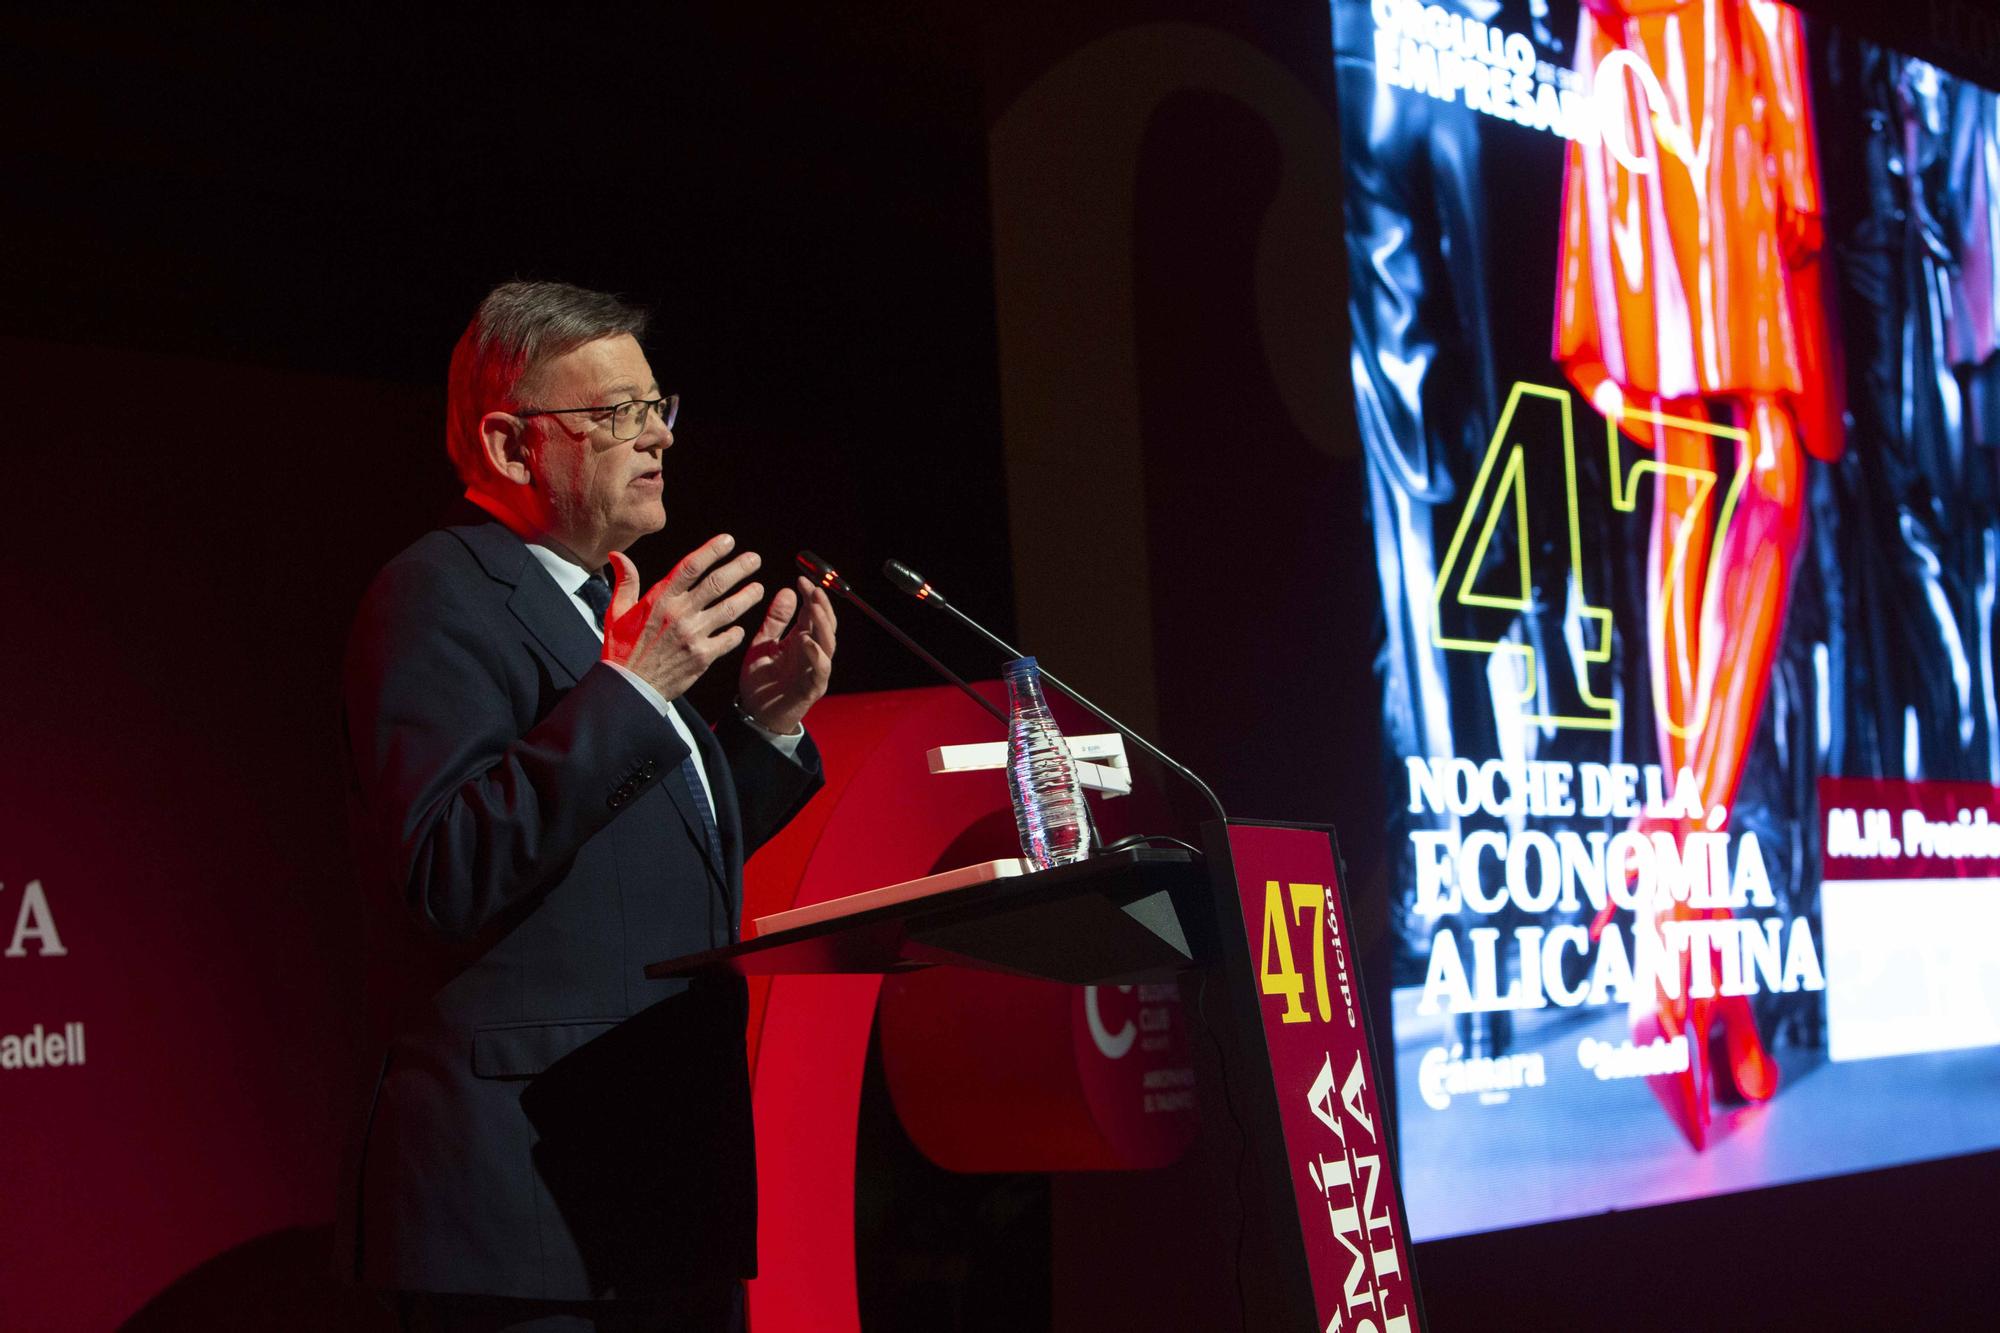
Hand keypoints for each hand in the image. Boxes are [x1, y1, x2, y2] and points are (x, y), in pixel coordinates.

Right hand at [603, 536, 763, 701]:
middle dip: (739, 568)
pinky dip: (736, 632)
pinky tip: (741, 627)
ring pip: (728, 610)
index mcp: (660, 600)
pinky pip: (728, 640)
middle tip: (755, 559)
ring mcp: (693, 636)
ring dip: (747, 597)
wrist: (629, 688)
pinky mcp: (703, 657)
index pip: (691, 567)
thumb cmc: (622, 649)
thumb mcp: (617, 612)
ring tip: (759, 588)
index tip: (729, 540)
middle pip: (716, 584)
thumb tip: (617, 554)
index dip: (712, 551)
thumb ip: (625, 581)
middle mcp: (680, 614)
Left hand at [737, 575, 837, 734]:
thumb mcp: (763, 644)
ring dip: (823, 624)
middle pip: (826, 625)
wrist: (755, 716)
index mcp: (801, 640)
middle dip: (821, 605)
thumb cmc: (760, 682)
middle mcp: (812, 653)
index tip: (801, 578)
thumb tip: (787, 591)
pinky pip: (821, 669)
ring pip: (829, 644)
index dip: (810, 595)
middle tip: (813, 588)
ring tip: (813, 607)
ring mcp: (815, 670)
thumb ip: (775, 621)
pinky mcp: (812, 688)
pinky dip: (816, 654)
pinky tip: (806, 640)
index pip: (812, 613)